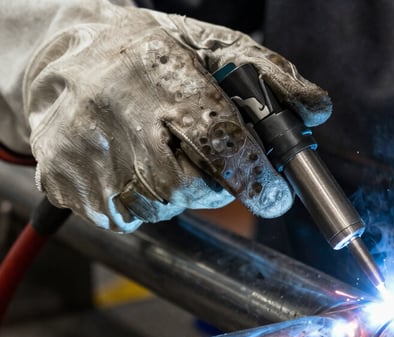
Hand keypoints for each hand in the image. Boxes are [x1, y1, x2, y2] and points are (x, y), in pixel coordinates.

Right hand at [24, 1, 330, 231]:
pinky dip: (146, 202)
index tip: (277, 196)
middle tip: (226, 173)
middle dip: (221, 187)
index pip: (222, 138)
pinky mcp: (65, 179)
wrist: (55, 56)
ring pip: (162, 206)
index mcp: (162, 72)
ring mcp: (87, 150)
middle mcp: (121, 111)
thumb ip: (270, 74)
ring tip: (168, 155)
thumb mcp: (209, 44)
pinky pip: (127, 216)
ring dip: (182, 194)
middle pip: (192, 186)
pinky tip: (137, 167)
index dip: (258, 177)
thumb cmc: (145, 53)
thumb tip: (319, 109)